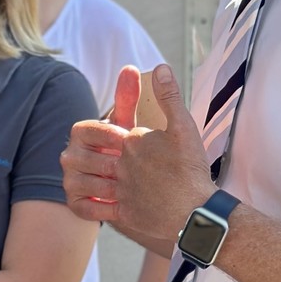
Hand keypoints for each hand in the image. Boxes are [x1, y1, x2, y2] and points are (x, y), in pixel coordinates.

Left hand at [62, 64, 215, 242]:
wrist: (198, 212)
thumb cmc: (191, 168)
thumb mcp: (184, 127)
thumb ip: (169, 96)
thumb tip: (161, 67)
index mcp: (132, 141)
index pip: (107, 131)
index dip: (109, 134)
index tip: (117, 140)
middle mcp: (121, 165)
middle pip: (92, 155)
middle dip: (88, 155)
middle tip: (85, 157)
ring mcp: (120, 190)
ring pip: (87, 181)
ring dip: (82, 178)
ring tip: (82, 177)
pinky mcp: (123, 214)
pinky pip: (92, 208)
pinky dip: (85, 203)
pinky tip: (88, 199)